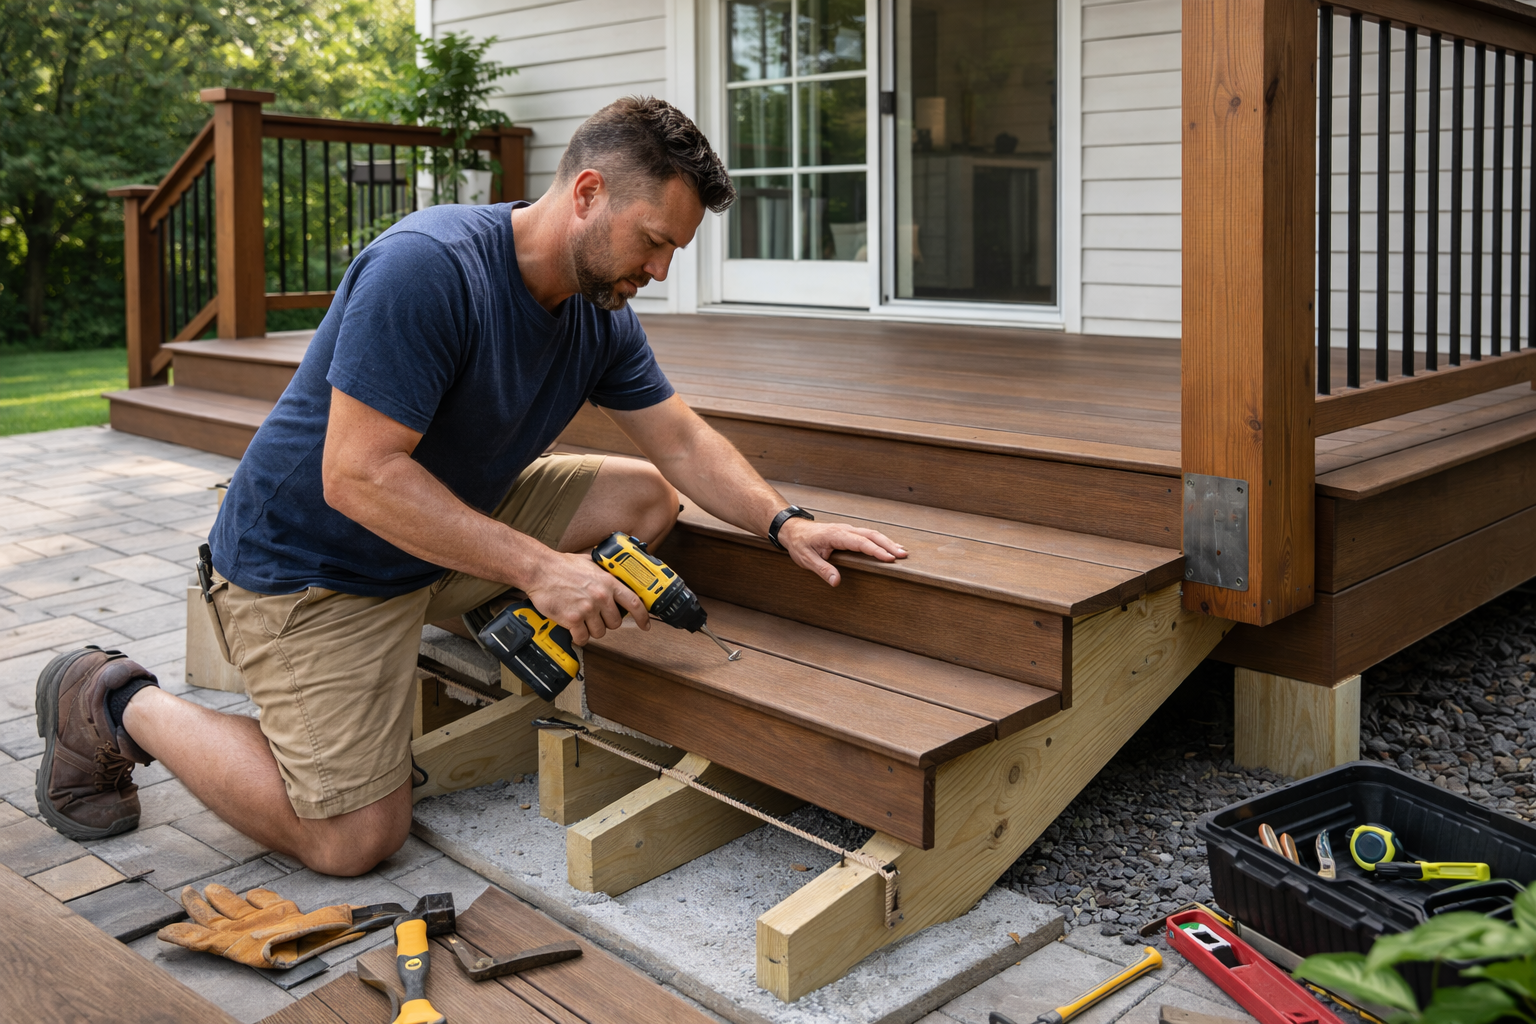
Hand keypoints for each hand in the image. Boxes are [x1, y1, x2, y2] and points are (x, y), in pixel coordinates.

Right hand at [524, 550, 648, 643]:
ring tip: (581, 618)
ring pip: (600, 633)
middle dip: (607, 622)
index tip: (645, 624)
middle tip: (595, 616)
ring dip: (591, 629)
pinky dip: (579, 636)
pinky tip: (573, 627)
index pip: (634, 602)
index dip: (643, 617)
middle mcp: (600, 596)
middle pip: (615, 623)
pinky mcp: (572, 619)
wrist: (540, 570)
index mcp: (608, 582)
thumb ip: (605, 571)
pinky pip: (583, 638)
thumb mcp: (590, 563)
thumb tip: (616, 572)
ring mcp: (587, 609)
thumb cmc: (561, 566)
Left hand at [776, 518, 906, 586]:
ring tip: (902, 552)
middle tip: (903, 555)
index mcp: (835, 535)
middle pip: (871, 535)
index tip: (889, 558)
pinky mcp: (848, 532)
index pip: (860, 543)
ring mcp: (847, 530)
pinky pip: (866, 535)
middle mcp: (844, 530)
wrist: (793, 530)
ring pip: (871, 534)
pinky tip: (888, 547)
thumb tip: (836, 582)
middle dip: (888, 545)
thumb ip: (822, 570)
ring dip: (886, 542)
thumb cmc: (799, 544)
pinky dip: (879, 540)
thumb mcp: (806, 559)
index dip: (876, 551)